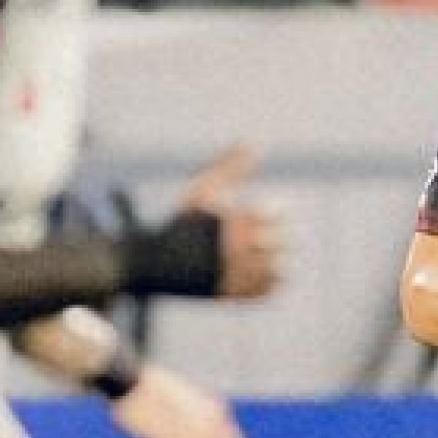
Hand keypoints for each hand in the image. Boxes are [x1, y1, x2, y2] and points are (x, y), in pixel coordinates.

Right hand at [179, 144, 282, 298]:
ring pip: (278, 271)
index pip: (276, 216)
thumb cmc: (182, 222)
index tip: (270, 213)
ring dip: (275, 262)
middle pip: (281, 244)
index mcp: (234, 221)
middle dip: (277, 238)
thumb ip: (231, 167)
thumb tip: (253, 143)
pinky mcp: (233, 294)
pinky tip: (258, 272)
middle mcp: (237, 249)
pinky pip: (266, 291)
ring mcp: (236, 274)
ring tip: (264, 256)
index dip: (276, 213)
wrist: (156, 262)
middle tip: (267, 237)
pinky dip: (267, 283)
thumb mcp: (204, 190)